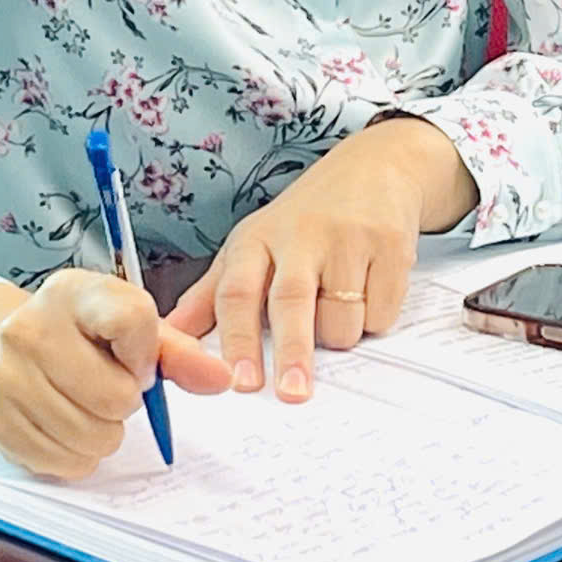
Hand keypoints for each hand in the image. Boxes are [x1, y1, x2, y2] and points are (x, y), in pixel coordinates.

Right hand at [0, 270, 231, 478]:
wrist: (5, 351)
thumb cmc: (79, 339)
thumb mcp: (131, 329)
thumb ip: (179, 353)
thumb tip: (222, 377)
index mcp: (72, 292)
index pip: (132, 320)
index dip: (148, 356)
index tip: (139, 363)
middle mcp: (30, 327)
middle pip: (114, 394)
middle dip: (125, 402)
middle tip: (110, 389)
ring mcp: (7, 375)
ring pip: (91, 434)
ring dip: (103, 433)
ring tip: (89, 409)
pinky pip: (63, 461)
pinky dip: (76, 454)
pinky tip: (67, 427)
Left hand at [165, 117, 474, 402]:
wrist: (376, 167)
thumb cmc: (305, 219)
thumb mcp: (252, 246)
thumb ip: (212, 295)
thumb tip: (170, 335)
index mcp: (256, 240)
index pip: (237, 292)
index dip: (238, 339)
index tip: (240, 383)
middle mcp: (300, 235)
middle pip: (290, 301)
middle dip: (291, 352)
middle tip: (290, 394)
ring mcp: (348, 239)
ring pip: (341, 319)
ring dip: (339, 334)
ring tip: (337, 309)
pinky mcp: (391, 246)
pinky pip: (381, 313)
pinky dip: (373, 320)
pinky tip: (368, 291)